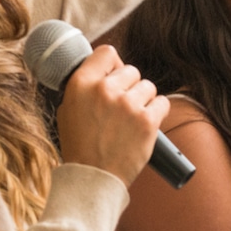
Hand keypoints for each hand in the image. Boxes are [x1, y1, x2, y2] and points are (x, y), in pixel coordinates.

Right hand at [55, 44, 167, 186]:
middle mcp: (105, 90)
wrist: (93, 177)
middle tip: (121, 108)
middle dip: (129, 86)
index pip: (107, 53)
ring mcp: (128, 105)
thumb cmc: (80, 145)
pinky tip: (144, 124)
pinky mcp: (147, 121)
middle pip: (131, 70)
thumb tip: (105, 70)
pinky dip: (156, 113)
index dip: (113, 65)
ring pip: (148, 86)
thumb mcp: (68, 109)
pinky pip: (162, 103)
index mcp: (81, 84)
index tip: (114, 75)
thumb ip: (85, 86)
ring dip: (143, 100)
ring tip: (130, 120)